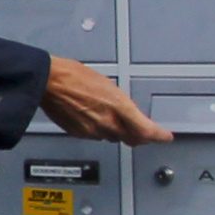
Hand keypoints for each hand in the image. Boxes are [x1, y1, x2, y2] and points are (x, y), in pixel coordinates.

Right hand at [40, 56, 170, 143]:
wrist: (48, 82)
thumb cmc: (74, 76)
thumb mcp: (107, 84)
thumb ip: (120, 103)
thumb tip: (125, 112)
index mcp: (119, 107)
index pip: (147, 131)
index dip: (159, 136)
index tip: (166, 137)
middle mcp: (108, 123)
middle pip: (131, 139)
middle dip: (138, 136)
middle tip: (142, 132)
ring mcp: (92, 131)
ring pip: (112, 137)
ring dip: (116, 131)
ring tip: (107, 116)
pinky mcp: (78, 134)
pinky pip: (95, 136)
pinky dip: (98, 129)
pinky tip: (91, 116)